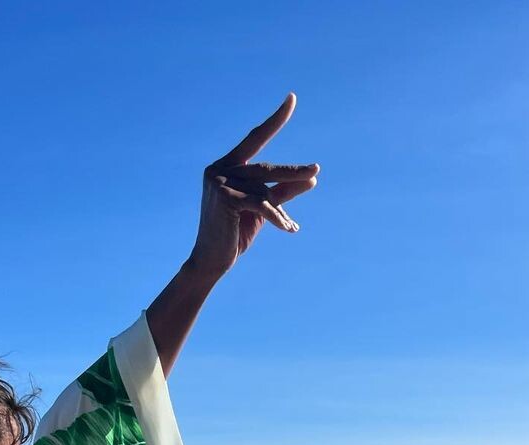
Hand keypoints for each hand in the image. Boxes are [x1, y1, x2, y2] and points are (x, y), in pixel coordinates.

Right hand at [188, 93, 318, 278]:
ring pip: (264, 189)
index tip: (292, 98)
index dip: (275, 120)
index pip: (256, 139)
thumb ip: (282, 191)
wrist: (211, 261)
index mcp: (227, 165)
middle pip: (265, 168)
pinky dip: (277, 217)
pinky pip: (260, 203)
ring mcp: (219, 181)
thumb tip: (312, 178)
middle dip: (292, 172)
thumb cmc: (234, 235)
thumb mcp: (261, 210)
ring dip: (281, 209)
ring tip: (291, 226)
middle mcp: (219, 169)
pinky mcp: (224, 197)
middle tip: (316, 170)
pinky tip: (289, 229)